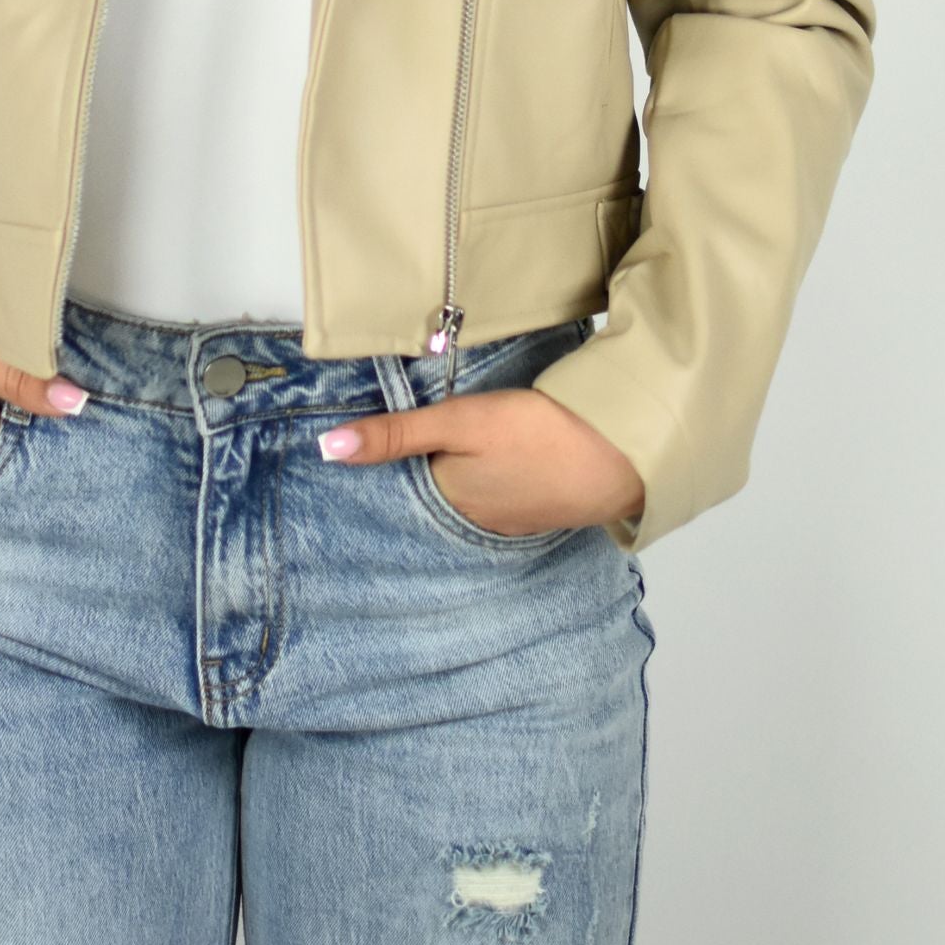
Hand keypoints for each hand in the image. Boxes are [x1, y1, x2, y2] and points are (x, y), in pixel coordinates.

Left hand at [317, 385, 644, 535]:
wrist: (617, 456)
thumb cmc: (535, 435)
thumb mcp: (458, 422)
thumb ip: (396, 434)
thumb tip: (327, 450)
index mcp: (446, 502)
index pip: (401, 485)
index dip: (388, 462)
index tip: (372, 443)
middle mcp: (473, 521)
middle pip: (434, 491)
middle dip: (422, 471)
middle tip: (414, 436)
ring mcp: (510, 519)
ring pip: (468, 494)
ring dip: (460, 474)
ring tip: (454, 445)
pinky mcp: (540, 508)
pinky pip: (501, 495)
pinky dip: (493, 478)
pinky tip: (501, 458)